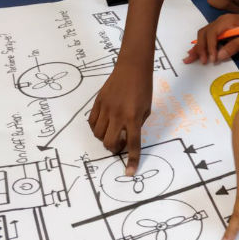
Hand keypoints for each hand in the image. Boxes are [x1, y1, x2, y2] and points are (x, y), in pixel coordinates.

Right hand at [87, 54, 151, 174]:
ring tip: (113, 132)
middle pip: (110, 143)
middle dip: (114, 149)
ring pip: (98, 134)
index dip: (132, 160)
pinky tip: (103, 124)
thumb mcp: (146, 109)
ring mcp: (106, 108)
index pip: (133, 144)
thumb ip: (137, 124)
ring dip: (105, 138)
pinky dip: (96, 128)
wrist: (132, 67)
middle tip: (120, 144)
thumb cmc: (143, 87)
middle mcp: (118, 115)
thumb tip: (127, 138)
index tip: (129, 173)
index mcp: (134, 117)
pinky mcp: (97, 102)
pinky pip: (92, 122)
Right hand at [185, 11, 238, 64]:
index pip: (212, 34)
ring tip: (189, 58)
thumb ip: (235, 46)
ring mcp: (218, 24)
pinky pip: (206, 36)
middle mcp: (219, 21)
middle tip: (200, 62)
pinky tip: (195, 52)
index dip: (210, 47)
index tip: (212, 59)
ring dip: (197, 47)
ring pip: (203, 35)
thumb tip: (219, 56)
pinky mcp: (219, 28)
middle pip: (204, 34)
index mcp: (227, 22)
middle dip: (200, 48)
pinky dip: (201, 45)